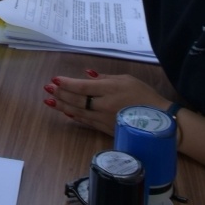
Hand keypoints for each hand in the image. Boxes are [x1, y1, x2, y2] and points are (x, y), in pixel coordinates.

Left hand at [43, 69, 170, 137]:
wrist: (158, 121)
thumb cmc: (144, 96)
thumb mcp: (126, 80)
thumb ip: (105, 78)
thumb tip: (87, 74)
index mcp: (109, 90)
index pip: (82, 86)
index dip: (67, 83)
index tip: (54, 79)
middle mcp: (103, 105)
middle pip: (77, 99)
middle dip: (60, 93)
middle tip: (47, 89)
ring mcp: (103, 119)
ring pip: (78, 112)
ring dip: (62, 106)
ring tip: (50, 101)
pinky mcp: (105, 130)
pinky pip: (86, 122)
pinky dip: (74, 116)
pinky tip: (66, 112)